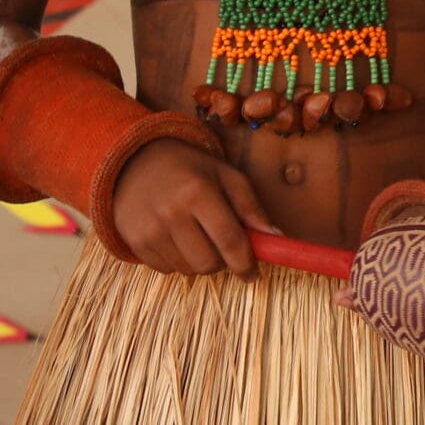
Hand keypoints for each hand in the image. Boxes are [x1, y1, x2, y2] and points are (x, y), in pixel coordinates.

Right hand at [109, 136, 277, 276]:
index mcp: (198, 193)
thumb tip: (275, 237)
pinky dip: (180, 262)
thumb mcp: (227, 175)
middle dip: (224, 262)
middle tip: (225, 247)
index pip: (229, 239)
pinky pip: (166, 270)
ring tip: (201, 238)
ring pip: (188, 270)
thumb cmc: (191, 169)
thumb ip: (251, 206)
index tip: (254, 274)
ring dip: (202, 262)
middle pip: (208, 262)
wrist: (136, 163)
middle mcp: (171, 214)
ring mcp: (149, 231)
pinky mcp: (134, 243)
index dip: (245, 262)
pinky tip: (180, 240)